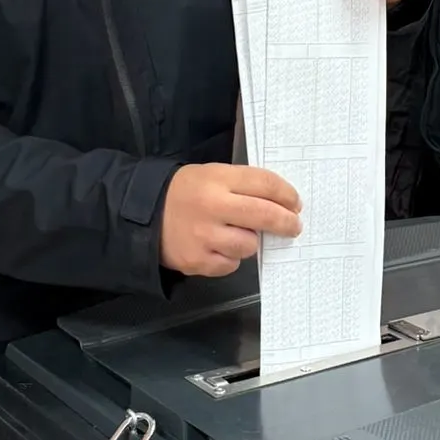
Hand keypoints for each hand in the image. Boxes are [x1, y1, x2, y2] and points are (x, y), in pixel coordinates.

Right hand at [160, 163, 301, 277]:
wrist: (143, 217)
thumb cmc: (184, 193)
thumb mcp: (210, 175)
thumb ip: (242, 186)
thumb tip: (280, 204)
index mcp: (217, 179)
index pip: (264, 183)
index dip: (286, 194)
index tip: (295, 203)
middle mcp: (212, 207)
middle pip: (265, 215)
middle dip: (286, 222)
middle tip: (293, 226)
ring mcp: (204, 237)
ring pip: (249, 244)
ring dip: (249, 241)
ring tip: (236, 234)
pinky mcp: (198, 261)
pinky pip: (231, 264)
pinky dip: (229, 257)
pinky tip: (217, 247)